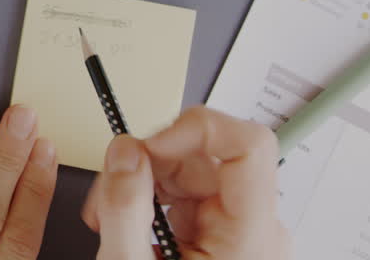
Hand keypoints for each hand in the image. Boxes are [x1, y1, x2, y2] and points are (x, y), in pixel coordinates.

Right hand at [82, 107, 290, 259]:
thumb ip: (124, 207)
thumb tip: (125, 152)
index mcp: (251, 238)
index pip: (249, 145)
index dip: (196, 129)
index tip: (149, 145)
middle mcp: (257, 230)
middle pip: (209, 156)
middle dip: (151, 163)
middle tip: (112, 191)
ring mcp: (242, 235)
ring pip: (194, 172)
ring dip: (146, 183)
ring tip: (113, 218)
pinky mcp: (225, 239)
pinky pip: (190, 196)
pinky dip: (154, 200)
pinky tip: (132, 226)